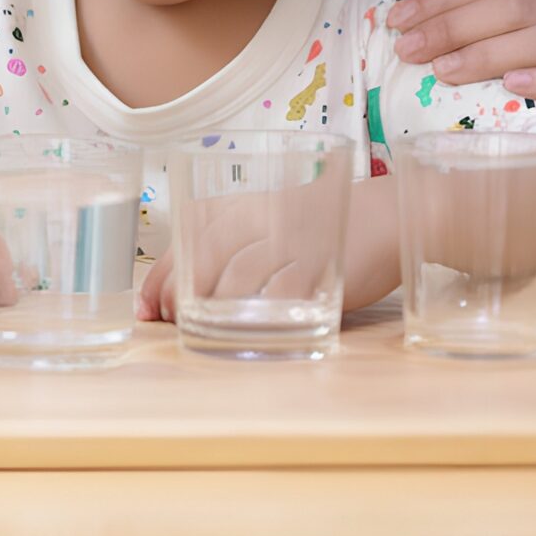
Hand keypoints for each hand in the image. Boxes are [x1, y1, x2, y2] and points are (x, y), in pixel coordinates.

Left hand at [135, 176, 350, 322]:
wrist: (389, 215)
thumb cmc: (323, 224)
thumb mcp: (274, 219)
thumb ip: (237, 243)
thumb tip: (187, 290)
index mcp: (248, 203)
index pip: (190, 231)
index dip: (162, 269)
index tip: (146, 305)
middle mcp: (266, 216)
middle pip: (207, 249)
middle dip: (179, 289)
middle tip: (167, 320)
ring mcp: (295, 238)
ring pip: (240, 269)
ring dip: (212, 304)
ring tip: (198, 328)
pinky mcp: (323, 262)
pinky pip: (284, 289)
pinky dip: (261, 312)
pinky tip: (247, 331)